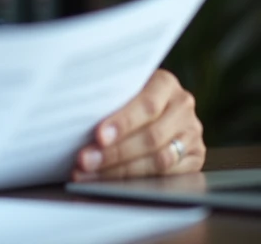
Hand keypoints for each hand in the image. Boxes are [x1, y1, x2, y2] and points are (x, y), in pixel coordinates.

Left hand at [73, 69, 204, 180]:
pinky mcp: (194, 158)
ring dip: (121, 170)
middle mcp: (182, 107)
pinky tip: (111, 182)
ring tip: (90, 174)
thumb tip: (73, 114)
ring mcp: (191, 134)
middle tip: (86, 161)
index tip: (99, 136)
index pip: (146, 105)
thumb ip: (107, 99)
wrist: (152, 105)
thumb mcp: (119, 88)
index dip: (123, 123)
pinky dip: (137, 181)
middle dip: (115, 152)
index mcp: (165, 83)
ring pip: (159, 160)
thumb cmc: (123, 95)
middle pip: (151, 136)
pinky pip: (169, 176)